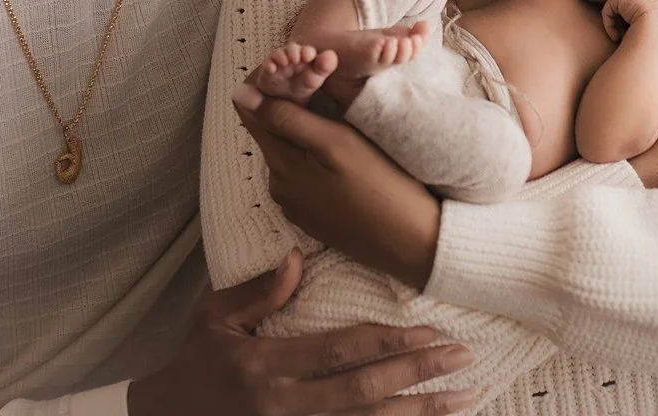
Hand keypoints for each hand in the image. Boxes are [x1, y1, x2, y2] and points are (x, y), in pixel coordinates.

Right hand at [127, 248, 474, 414]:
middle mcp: (284, 408)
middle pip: (366, 394)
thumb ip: (258, 293)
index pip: (341, 352)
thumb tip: (299, 257)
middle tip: (464, 360)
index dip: (390, 342)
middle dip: (419, 376)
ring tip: (464, 399)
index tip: (432, 332)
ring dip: (420, 415)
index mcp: (266, 367)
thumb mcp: (213, 320)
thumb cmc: (192, 367)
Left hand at [232, 88, 442, 289]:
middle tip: (320, 80)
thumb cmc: (381, 185)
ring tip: (335, 110)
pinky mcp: (316, 216)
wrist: (412, 242)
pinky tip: (342, 151)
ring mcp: (297, 205)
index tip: (296, 66)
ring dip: (303, 131)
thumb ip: (286, 119)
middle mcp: (280, 187)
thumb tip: (239, 94)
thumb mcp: (335, 142)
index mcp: (281, 165)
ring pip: (290, 153)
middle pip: (272, 133)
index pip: (254, 114)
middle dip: (288, 105)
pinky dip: (316, 156)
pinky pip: (305, 175)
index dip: (269, 84)